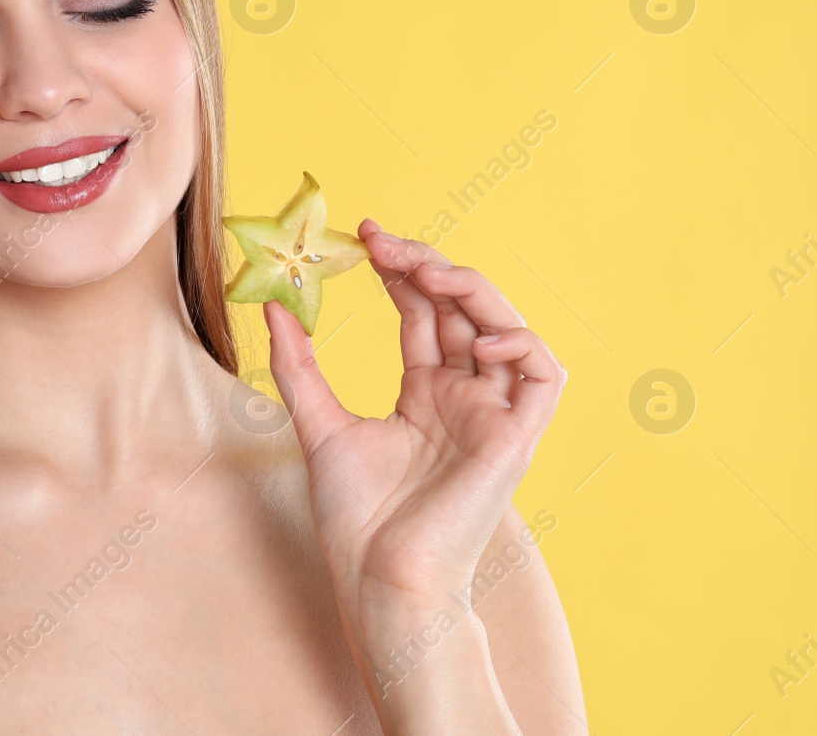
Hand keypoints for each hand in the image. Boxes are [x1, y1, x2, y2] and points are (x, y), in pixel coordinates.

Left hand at [264, 221, 568, 628]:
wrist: (378, 579)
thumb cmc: (354, 518)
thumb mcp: (318, 424)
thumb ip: (299, 365)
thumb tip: (274, 307)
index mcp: (426, 394)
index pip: (424, 313)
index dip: (402, 271)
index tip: (363, 237)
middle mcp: (465, 398)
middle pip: (463, 310)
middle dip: (428, 266)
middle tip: (383, 242)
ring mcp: (493, 416)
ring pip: (505, 328)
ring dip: (471, 290)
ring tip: (421, 270)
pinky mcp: (516, 440)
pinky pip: (542, 376)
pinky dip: (519, 343)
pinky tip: (474, 335)